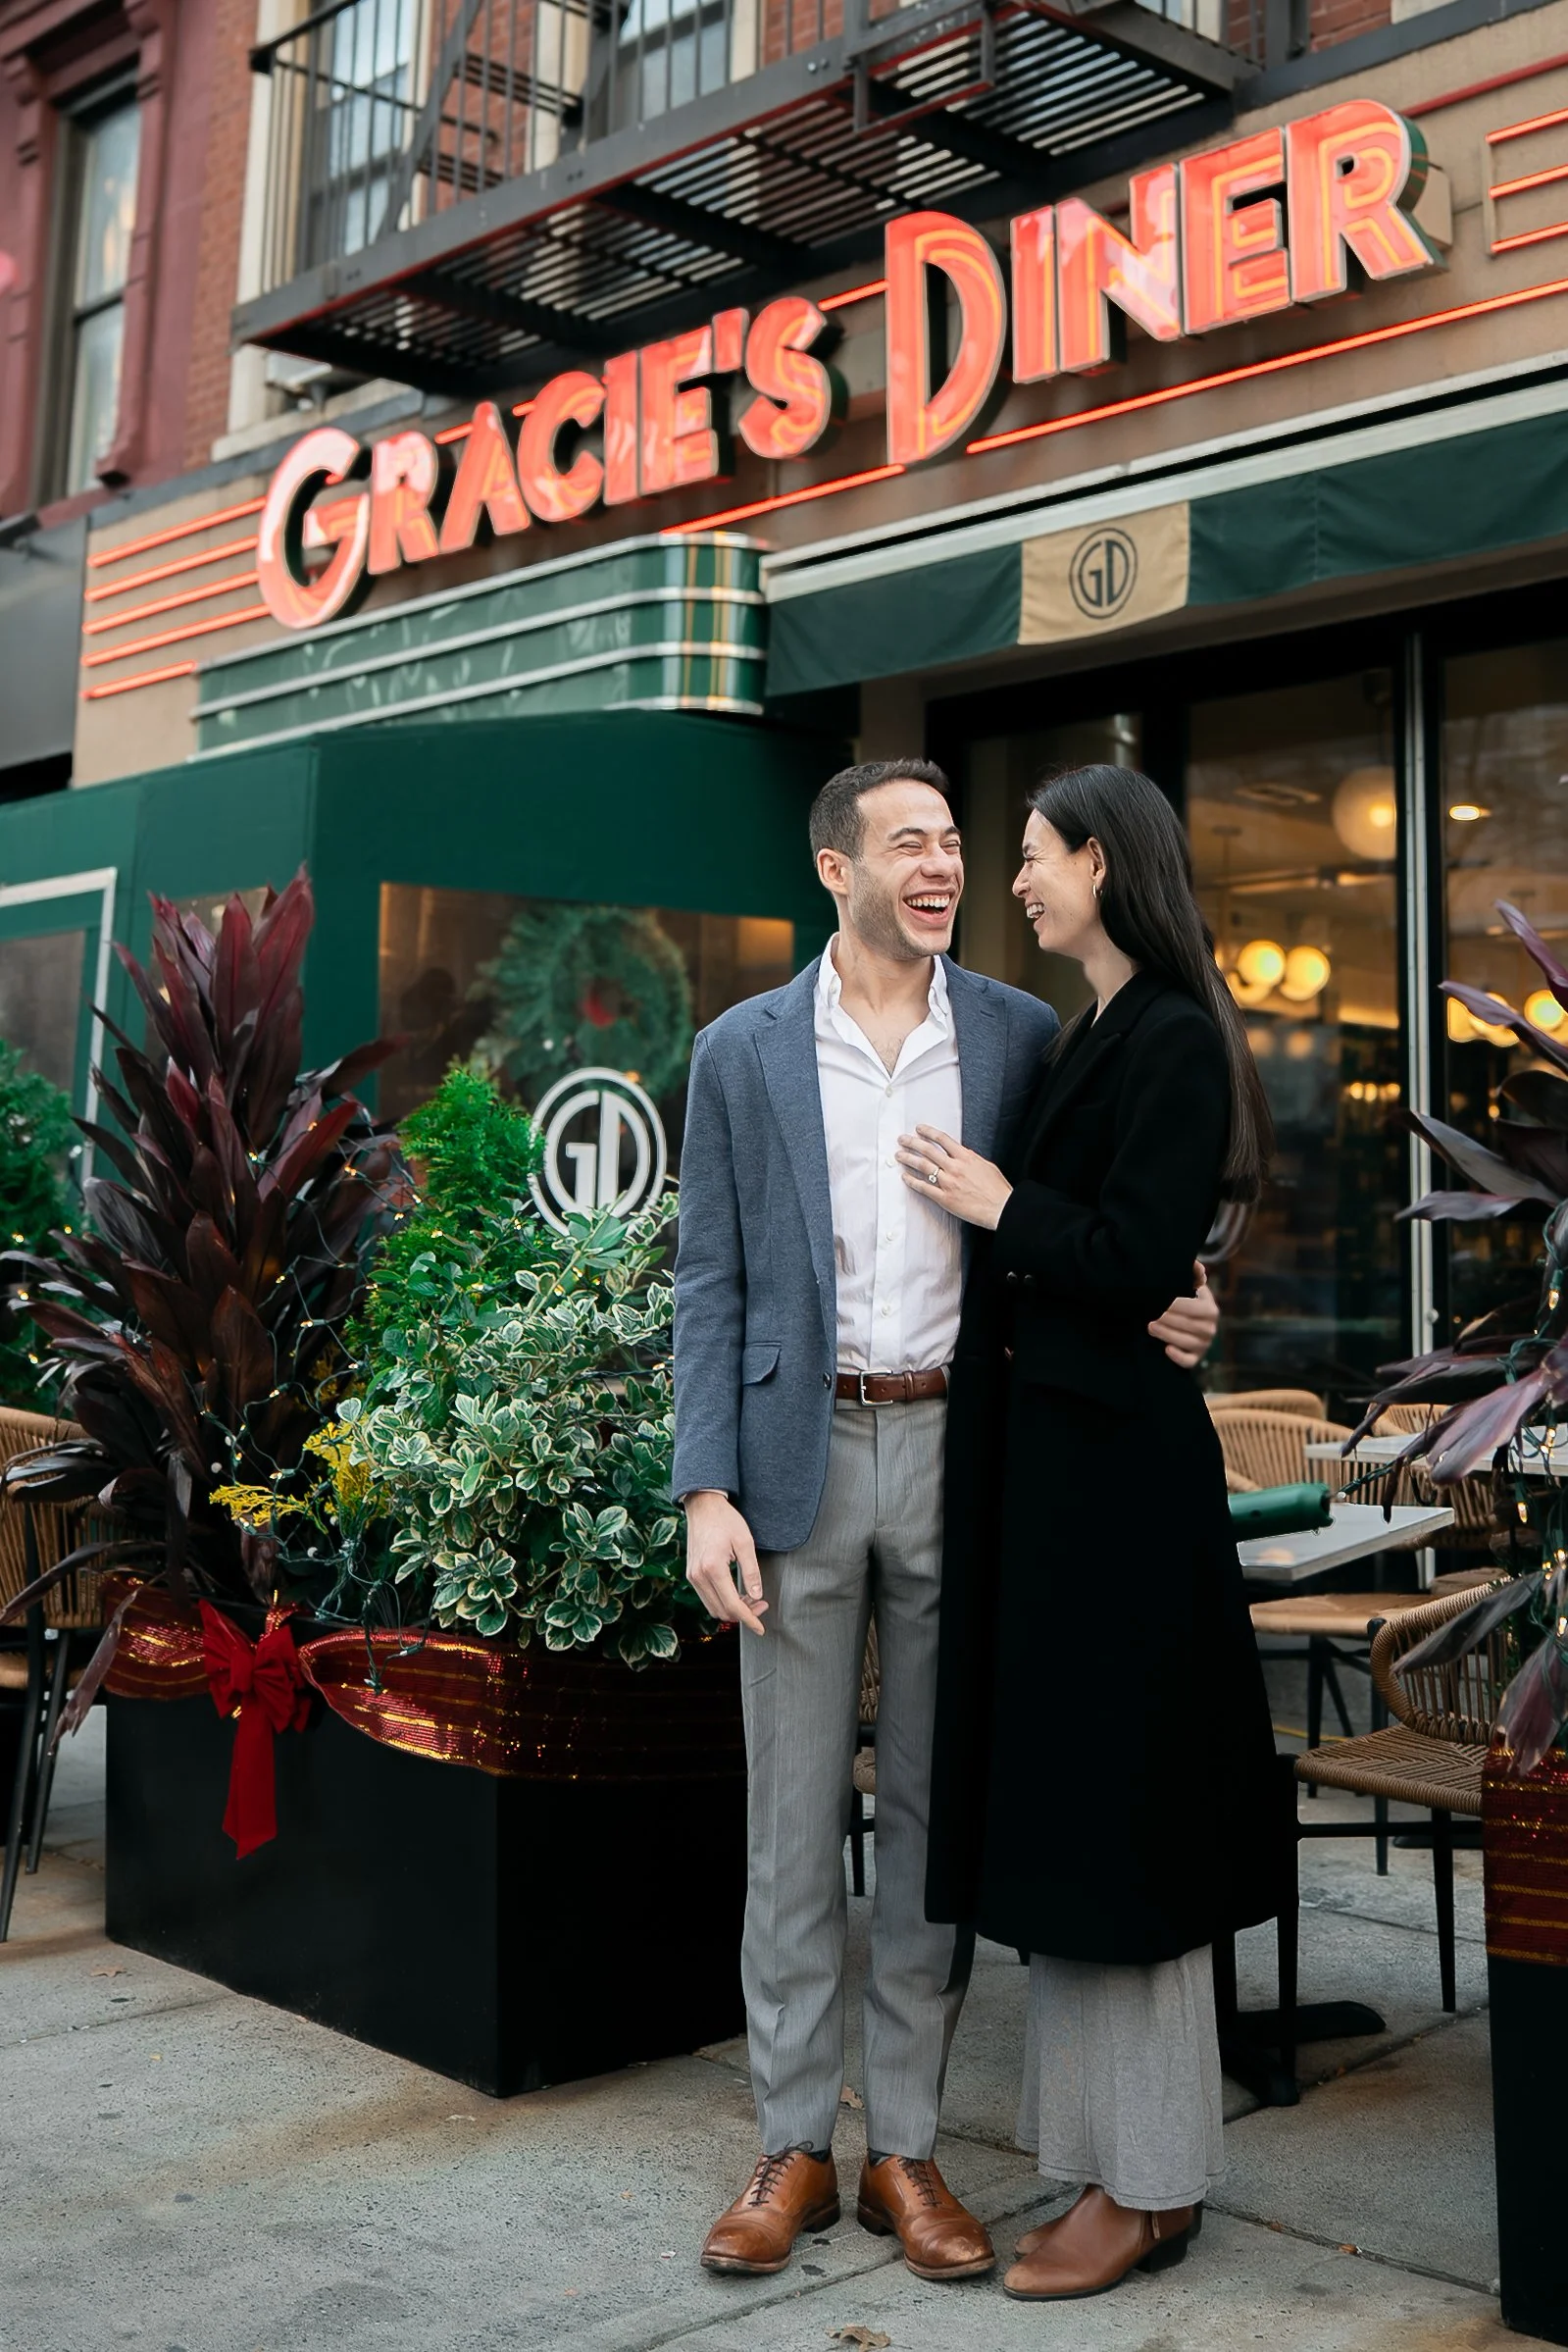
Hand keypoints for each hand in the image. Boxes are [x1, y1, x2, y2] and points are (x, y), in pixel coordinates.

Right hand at [684, 1490, 766, 1635]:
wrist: (703, 1506)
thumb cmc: (726, 1520)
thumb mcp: (746, 1542)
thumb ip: (752, 1571)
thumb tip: (756, 1595)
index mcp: (713, 1568)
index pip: (733, 1605)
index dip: (749, 1619)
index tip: (760, 1627)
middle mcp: (699, 1576)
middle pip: (722, 1611)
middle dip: (743, 1614)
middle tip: (761, 1604)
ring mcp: (692, 1576)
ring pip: (713, 1608)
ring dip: (732, 1609)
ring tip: (750, 1598)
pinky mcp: (691, 1574)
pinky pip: (707, 1598)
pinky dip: (722, 1601)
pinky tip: (736, 1592)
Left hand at [895, 1125, 1012, 1229]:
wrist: (1001, 1208)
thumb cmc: (997, 1189)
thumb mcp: (986, 1166)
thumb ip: (970, 1158)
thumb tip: (961, 1153)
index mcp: (966, 1157)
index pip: (942, 1139)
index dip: (928, 1132)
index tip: (919, 1129)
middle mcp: (955, 1167)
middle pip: (928, 1150)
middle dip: (912, 1142)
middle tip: (902, 1139)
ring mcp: (948, 1183)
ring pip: (923, 1166)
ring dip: (908, 1159)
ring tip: (899, 1155)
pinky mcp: (945, 1198)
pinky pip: (924, 1187)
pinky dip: (912, 1181)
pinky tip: (905, 1177)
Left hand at [1149, 1260, 1217, 1368]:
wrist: (1184, 1324)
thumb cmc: (1185, 1303)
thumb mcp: (1190, 1287)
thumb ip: (1193, 1274)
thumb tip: (1196, 1265)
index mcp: (1210, 1309)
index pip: (1194, 1307)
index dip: (1176, 1304)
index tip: (1158, 1298)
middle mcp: (1210, 1328)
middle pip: (1190, 1325)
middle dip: (1168, 1319)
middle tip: (1149, 1313)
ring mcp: (1204, 1344)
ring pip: (1187, 1342)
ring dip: (1168, 1334)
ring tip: (1150, 1325)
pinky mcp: (1196, 1358)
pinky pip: (1189, 1361)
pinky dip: (1179, 1357)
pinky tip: (1166, 1349)